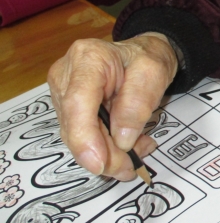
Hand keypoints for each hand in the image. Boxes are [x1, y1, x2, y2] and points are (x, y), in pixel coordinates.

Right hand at [47, 32, 177, 180]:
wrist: (143, 53)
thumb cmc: (148, 58)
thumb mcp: (154, 73)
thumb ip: (138, 104)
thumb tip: (122, 140)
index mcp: (88, 58)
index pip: (78, 102)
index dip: (85, 137)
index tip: (99, 164)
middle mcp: (67, 74)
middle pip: (76, 125)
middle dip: (103, 153)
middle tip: (131, 168)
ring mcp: (63, 92)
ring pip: (78, 136)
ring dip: (108, 152)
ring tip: (139, 151)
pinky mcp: (68, 107)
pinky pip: (84, 135)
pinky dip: (107, 146)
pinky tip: (130, 145)